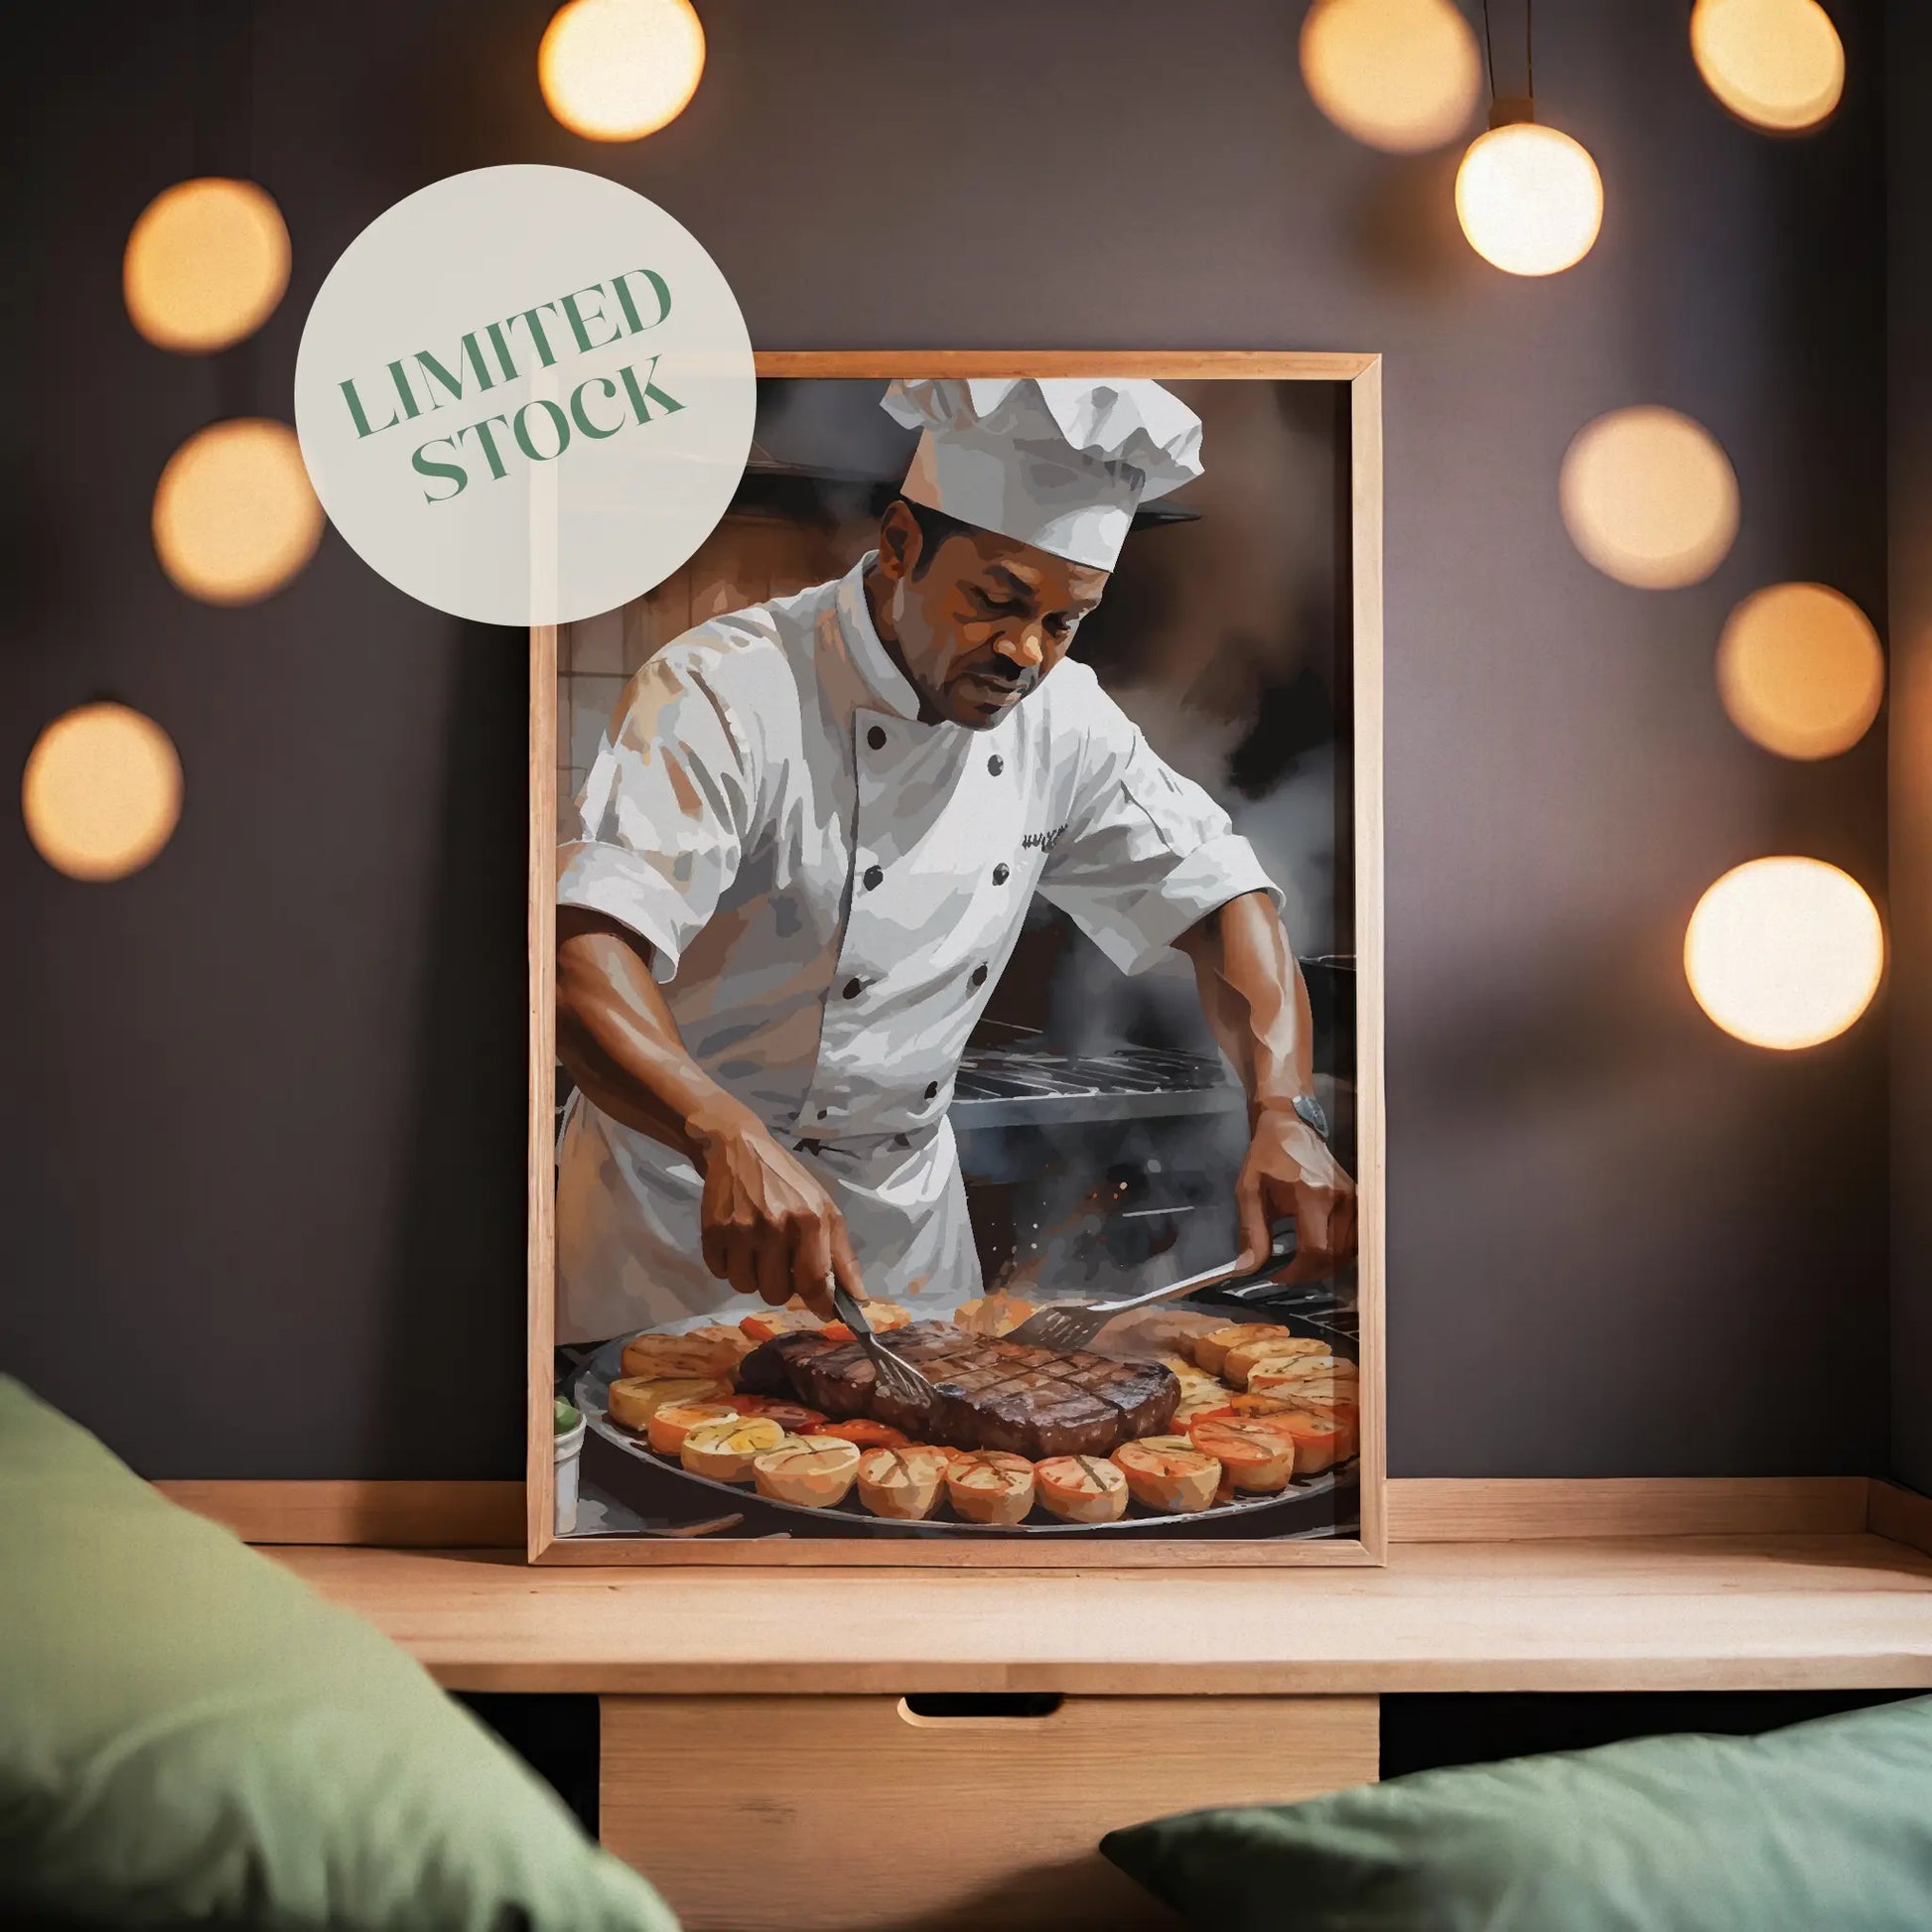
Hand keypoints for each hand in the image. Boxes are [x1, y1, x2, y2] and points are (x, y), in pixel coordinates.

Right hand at [691, 1108, 863, 1316]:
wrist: (739, 1150)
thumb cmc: (789, 1183)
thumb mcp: (824, 1209)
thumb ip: (842, 1256)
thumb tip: (858, 1299)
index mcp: (809, 1219)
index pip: (815, 1282)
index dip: (821, 1304)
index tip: (824, 1311)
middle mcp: (775, 1225)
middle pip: (777, 1293)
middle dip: (781, 1285)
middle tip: (781, 1262)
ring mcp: (741, 1229)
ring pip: (746, 1287)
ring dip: (753, 1277)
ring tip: (757, 1251)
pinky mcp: (712, 1232)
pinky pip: (721, 1274)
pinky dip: (728, 1266)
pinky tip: (736, 1244)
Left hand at [1233, 1102, 1357, 1284]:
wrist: (1290, 1126)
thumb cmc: (1267, 1157)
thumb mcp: (1250, 1192)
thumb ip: (1251, 1231)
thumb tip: (1248, 1269)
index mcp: (1312, 1195)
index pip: (1315, 1250)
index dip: (1296, 1272)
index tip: (1276, 1275)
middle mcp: (1340, 1199)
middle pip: (1334, 1256)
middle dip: (1309, 1273)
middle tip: (1287, 1273)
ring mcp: (1354, 1199)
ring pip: (1348, 1251)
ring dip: (1325, 1265)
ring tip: (1301, 1265)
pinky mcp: (1358, 1199)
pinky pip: (1355, 1238)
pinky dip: (1338, 1252)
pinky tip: (1319, 1251)